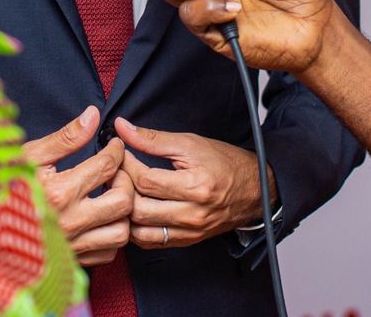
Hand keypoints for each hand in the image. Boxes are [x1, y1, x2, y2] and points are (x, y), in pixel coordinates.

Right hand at [22, 105, 134, 266]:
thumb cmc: (3, 186)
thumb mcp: (29, 155)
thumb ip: (65, 137)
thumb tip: (93, 115)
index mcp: (59, 192)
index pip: (107, 166)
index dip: (116, 151)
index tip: (113, 146)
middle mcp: (69, 222)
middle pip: (123, 202)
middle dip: (125, 181)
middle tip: (115, 171)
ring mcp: (72, 245)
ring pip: (121, 232)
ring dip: (122, 212)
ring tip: (109, 195)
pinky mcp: (72, 262)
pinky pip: (108, 253)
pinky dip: (111, 235)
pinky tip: (99, 219)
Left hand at [113, 117, 271, 248]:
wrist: (254, 190)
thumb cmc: (224, 163)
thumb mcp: (190, 143)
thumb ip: (153, 139)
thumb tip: (122, 128)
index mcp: (195, 186)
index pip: (145, 180)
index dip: (126, 165)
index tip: (120, 153)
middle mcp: (192, 213)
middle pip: (139, 208)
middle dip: (121, 189)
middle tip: (115, 173)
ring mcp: (189, 231)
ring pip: (140, 231)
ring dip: (125, 213)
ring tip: (123, 193)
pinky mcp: (187, 241)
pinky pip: (151, 242)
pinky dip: (136, 228)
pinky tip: (134, 211)